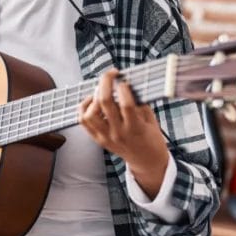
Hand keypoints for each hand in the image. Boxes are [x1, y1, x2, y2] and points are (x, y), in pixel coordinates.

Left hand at [79, 69, 169, 198]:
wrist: (146, 161)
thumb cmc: (151, 138)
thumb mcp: (151, 120)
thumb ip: (139, 103)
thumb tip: (127, 83)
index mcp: (135, 128)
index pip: (126, 104)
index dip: (123, 88)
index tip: (124, 80)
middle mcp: (118, 133)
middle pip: (104, 103)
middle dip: (106, 82)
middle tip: (110, 74)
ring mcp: (106, 137)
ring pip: (90, 114)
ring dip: (93, 97)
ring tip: (101, 90)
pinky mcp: (98, 140)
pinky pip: (84, 122)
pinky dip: (84, 108)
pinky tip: (91, 100)